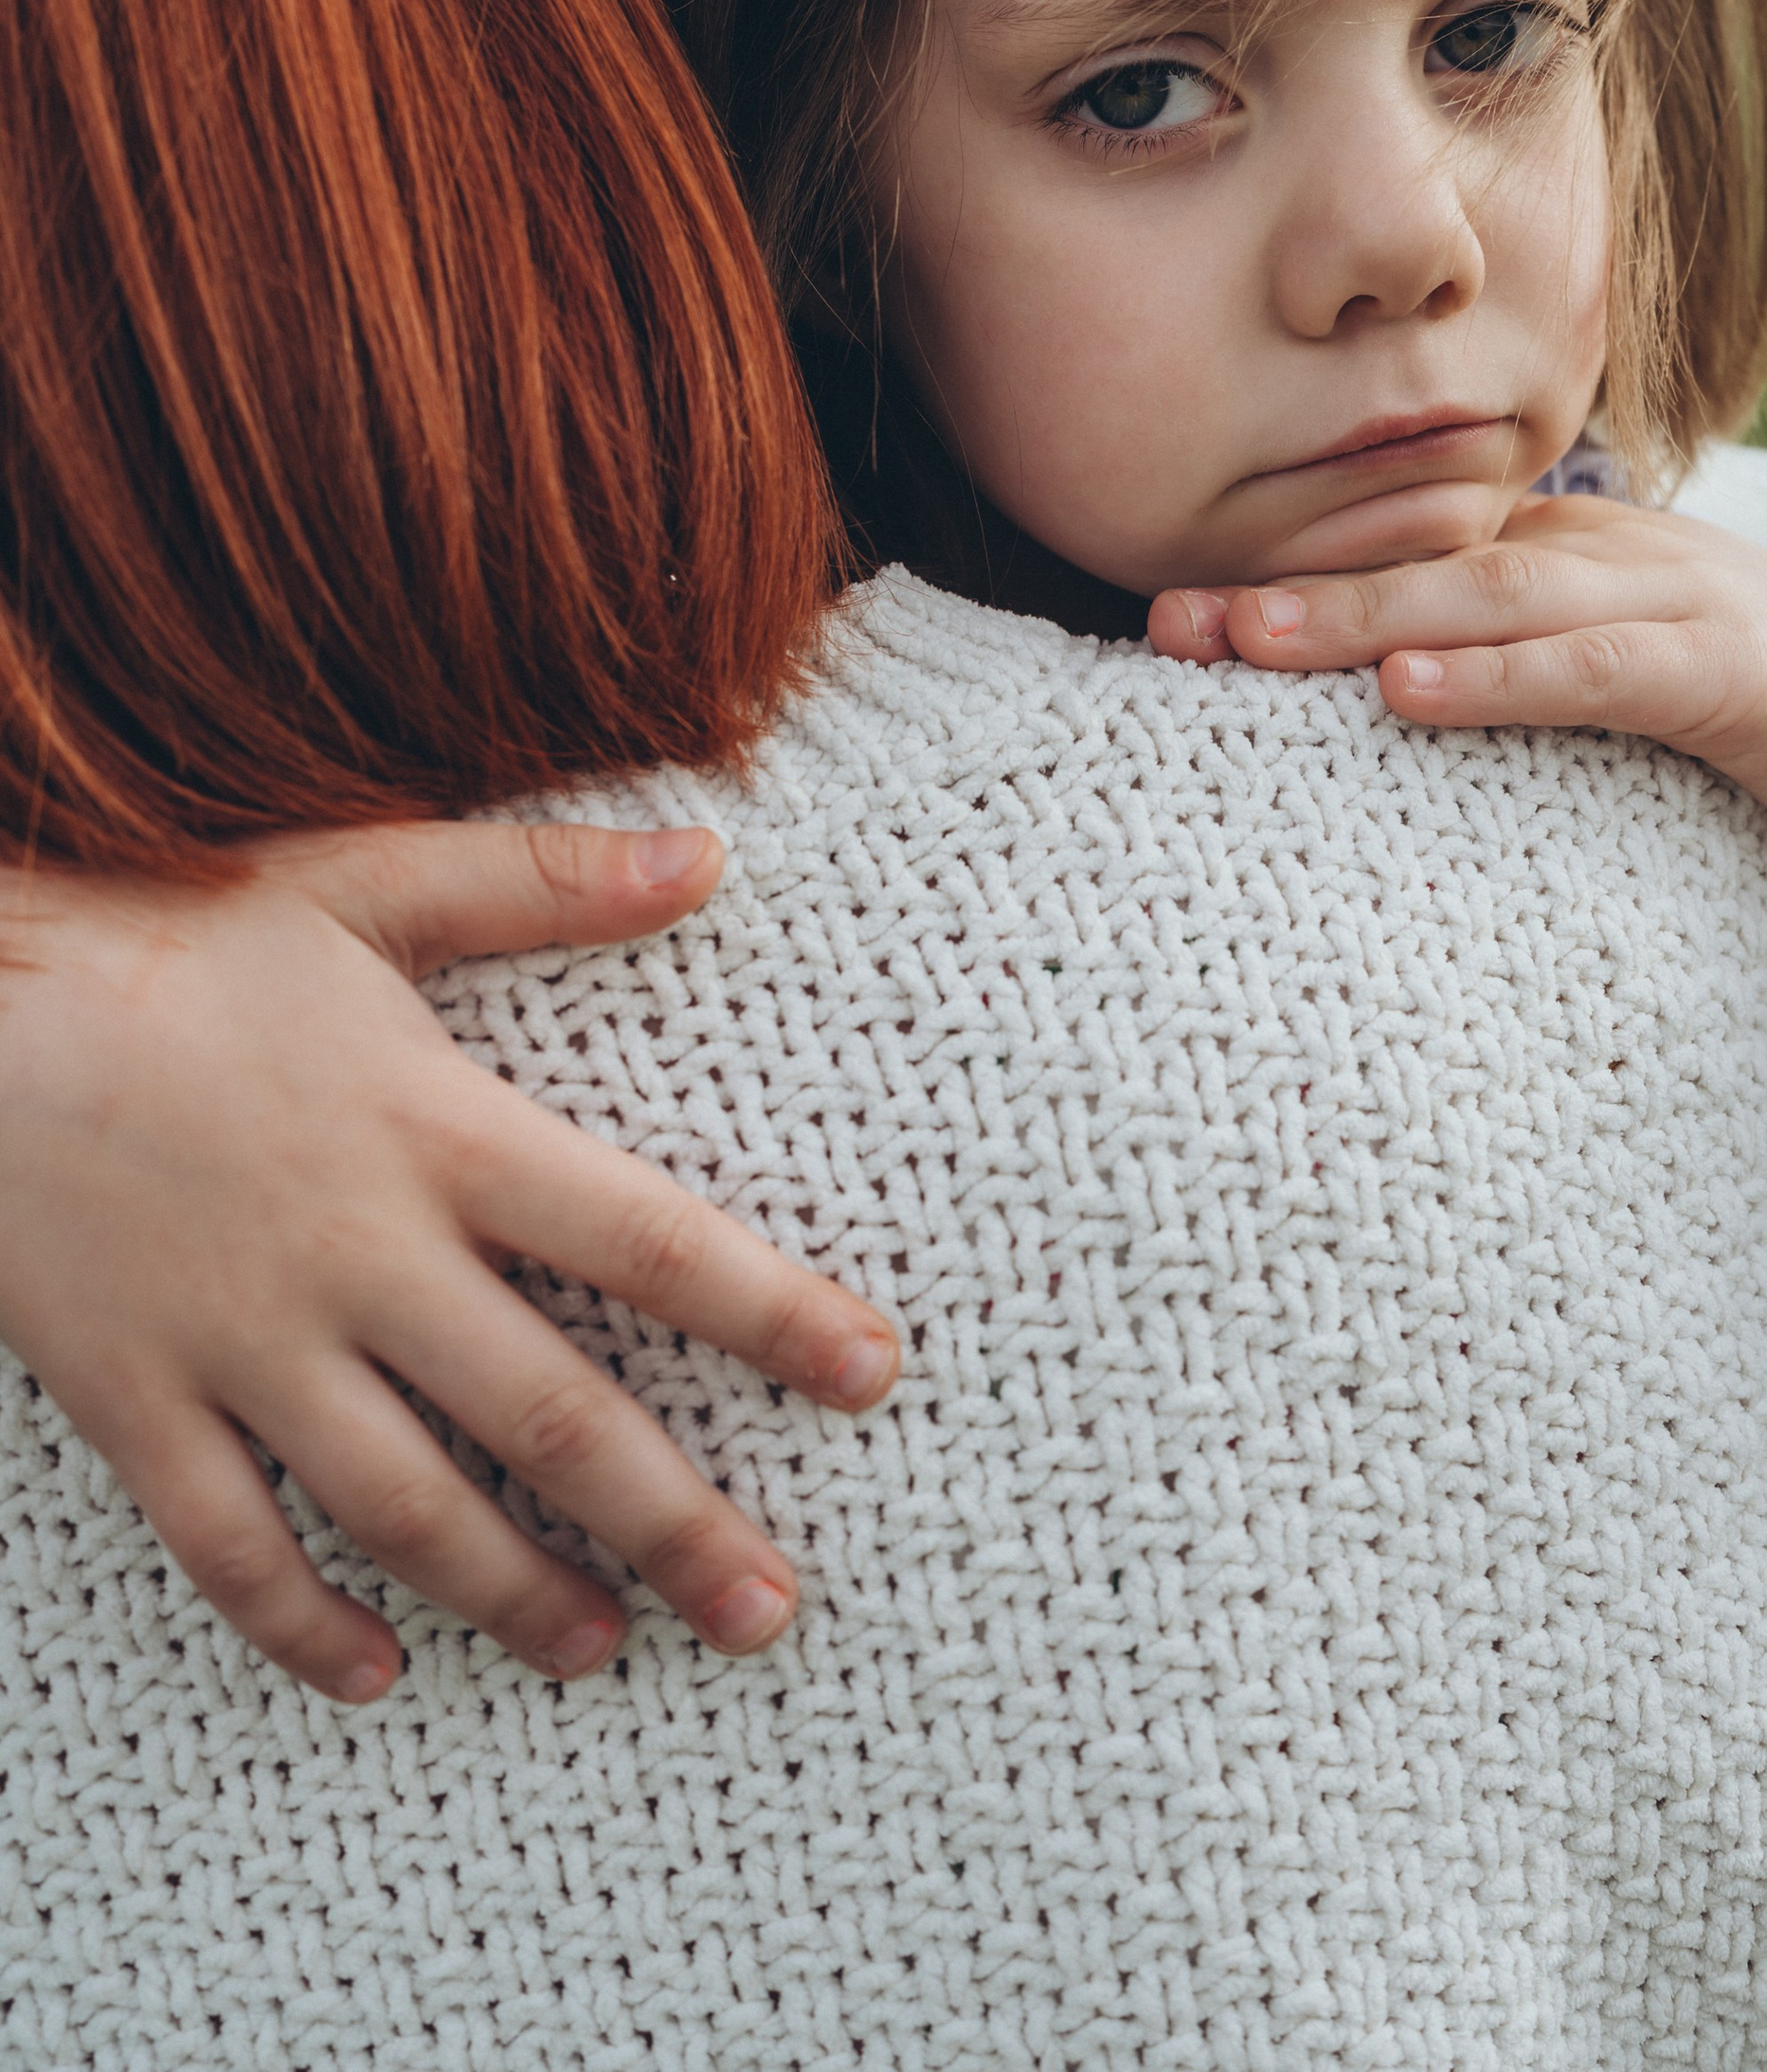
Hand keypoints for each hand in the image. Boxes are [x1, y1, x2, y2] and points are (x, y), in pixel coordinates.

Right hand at [0, 823, 899, 1703]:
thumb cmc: (174, 930)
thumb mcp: (365, 881)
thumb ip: (541, 882)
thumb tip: (710, 855)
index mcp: (437, 1129)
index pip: (644, 1238)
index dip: (768, 1311)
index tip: (871, 1377)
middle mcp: (357, 1253)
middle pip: (546, 1415)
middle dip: (670, 1522)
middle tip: (768, 1610)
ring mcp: (242, 1339)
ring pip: (403, 1505)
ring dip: (512, 1592)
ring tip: (601, 1653)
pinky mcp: (135, 1395)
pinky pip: (228, 1542)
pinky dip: (299, 1622)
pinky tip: (372, 1672)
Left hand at [1149, 494, 1766, 1077]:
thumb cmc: (1759, 708)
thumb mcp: (1612, 681)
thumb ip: (1513, 680)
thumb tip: (1386, 716)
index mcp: (1567, 556)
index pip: (1405, 553)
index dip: (1287, 581)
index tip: (1163, 621)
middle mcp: (1602, 557)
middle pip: (1423, 561)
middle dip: (1290, 593)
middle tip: (1166, 624)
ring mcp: (1666, 602)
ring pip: (1490, 595)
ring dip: (1363, 616)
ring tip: (1251, 643)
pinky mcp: (1728, 668)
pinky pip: (1596, 667)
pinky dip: (1500, 674)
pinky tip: (1413, 687)